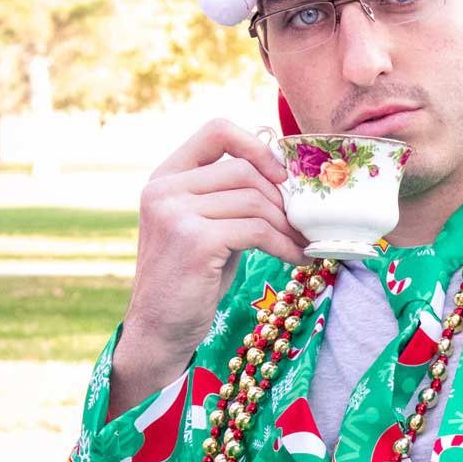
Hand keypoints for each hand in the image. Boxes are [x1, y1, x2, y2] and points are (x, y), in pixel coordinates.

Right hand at [120, 117, 308, 373]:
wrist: (159, 330)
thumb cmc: (191, 279)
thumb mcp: (206, 226)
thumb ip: (230, 197)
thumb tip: (288, 177)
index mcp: (165, 177)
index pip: (216, 130)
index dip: (255, 145)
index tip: (281, 174)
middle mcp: (164, 189)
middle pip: (244, 171)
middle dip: (281, 199)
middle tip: (303, 224)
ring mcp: (175, 214)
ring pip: (255, 201)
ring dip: (288, 225)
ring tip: (303, 244)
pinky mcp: (195, 241)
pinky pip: (257, 231)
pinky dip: (284, 244)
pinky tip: (297, 258)